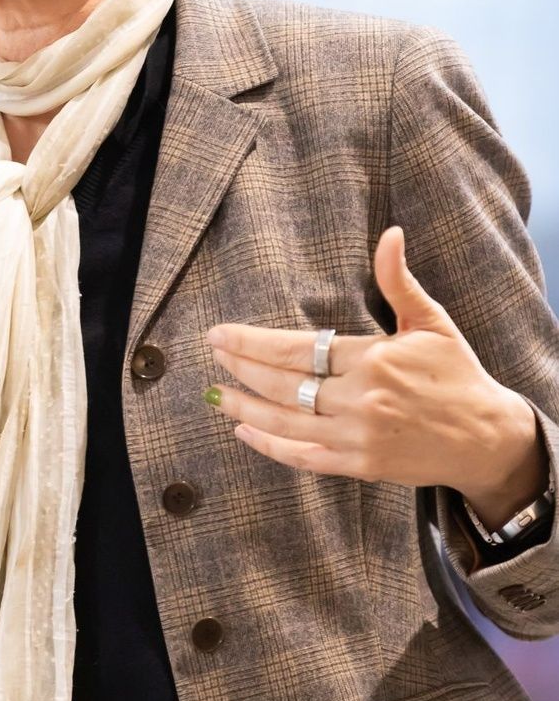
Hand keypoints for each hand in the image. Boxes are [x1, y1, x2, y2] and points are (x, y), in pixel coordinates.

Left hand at [203, 225, 541, 511]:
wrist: (486, 437)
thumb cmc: (457, 374)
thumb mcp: (431, 322)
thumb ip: (398, 281)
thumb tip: (390, 234)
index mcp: (374, 359)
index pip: (299, 349)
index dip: (254, 343)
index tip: (221, 335)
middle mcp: (362, 399)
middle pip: (285, 384)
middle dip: (242, 368)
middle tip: (213, 353)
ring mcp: (360, 437)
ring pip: (287, 423)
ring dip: (246, 409)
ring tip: (217, 394)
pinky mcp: (362, 467)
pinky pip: (305, 458)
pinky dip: (271, 447)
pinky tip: (245, 433)